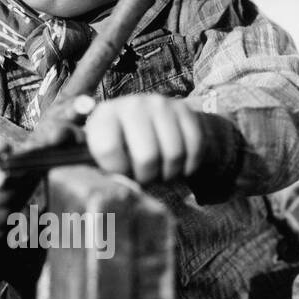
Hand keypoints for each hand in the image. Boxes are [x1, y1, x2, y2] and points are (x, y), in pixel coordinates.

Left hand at [84, 94, 207, 184]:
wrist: (154, 121)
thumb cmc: (125, 147)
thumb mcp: (107, 155)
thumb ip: (107, 171)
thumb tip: (119, 193)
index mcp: (105, 116)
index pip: (108, 149)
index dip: (119, 170)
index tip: (123, 172)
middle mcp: (131, 105)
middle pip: (146, 157)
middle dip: (148, 176)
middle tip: (146, 177)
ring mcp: (160, 105)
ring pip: (173, 154)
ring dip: (170, 172)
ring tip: (162, 172)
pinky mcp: (184, 109)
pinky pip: (194, 147)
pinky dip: (189, 164)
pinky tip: (179, 165)